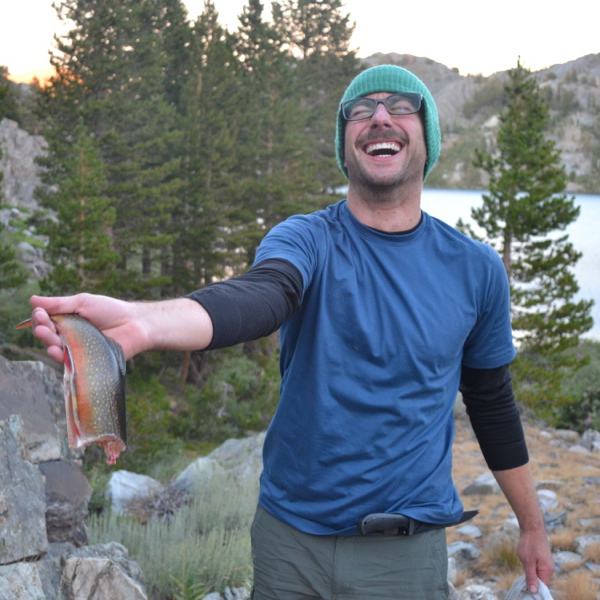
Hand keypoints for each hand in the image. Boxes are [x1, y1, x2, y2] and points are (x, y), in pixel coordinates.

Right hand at [29, 294, 146, 361]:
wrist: (135, 323)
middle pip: (47, 336)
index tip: (40, 313)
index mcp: (66, 321)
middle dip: (41, 330)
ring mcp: (76, 349)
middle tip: (43, 325)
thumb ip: (59, 303)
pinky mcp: (85, 361)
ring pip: (56, 349)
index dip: (39, 318)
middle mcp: (68, 336)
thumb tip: (32, 300)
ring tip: (47, 336)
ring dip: (48, 343)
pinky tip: (56, 351)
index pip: (45, 321)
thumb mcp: (84, 302)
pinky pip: (69, 362)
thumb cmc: (111, 311)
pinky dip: (61, 357)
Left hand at [518, 526, 554, 592]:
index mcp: (547, 571)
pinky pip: (537, 567)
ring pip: (538, 574)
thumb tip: (534, 592)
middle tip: (522, 575)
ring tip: (524, 564)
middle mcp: (549, 568)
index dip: (534, 590)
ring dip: (530, 573)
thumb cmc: (529, 544)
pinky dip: (531, 567)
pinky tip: (526, 560)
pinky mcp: (543, 558)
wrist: (532, 527)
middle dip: (531, 581)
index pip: (542, 587)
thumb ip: (531, 577)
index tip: (525, 589)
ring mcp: (547, 563)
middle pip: (540, 581)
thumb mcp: (527, 562)